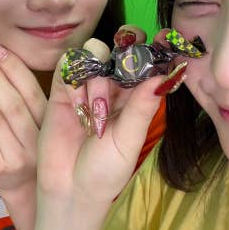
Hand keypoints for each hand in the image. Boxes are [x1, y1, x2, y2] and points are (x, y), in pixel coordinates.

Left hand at [0, 44, 46, 194]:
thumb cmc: (33, 148)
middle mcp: (38, 141)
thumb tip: (7, 59)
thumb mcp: (42, 124)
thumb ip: (31, 99)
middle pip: (12, 103)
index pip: (31, 91)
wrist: (27, 189)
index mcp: (52, 125)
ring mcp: (18, 156)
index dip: (13, 68)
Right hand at [37, 27, 182, 204]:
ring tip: (97, 114)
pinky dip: (75, 80)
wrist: (69, 191)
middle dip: (127, 45)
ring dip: (99, 77)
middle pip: (121, 49)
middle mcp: (113, 87)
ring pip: (95, 55)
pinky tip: (78, 106)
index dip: (157, 49)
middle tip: (130, 52)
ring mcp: (87, 86)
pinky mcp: (61, 91)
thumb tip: (165, 76)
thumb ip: (142, 107)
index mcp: (136, 97)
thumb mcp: (129, 140)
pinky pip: (69, 67)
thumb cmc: (106, 171)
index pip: (148, 64)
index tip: (167, 39)